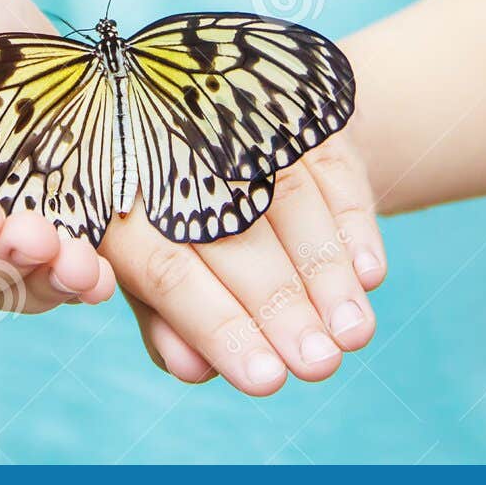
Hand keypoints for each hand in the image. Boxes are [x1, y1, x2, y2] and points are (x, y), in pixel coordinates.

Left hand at [103, 132, 387, 395]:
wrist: (197, 130)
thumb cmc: (168, 227)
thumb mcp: (145, 270)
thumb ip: (166, 322)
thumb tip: (193, 370)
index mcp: (116, 198)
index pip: (168, 271)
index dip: (218, 327)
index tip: (266, 380)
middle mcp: (169, 149)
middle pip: (234, 236)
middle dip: (282, 307)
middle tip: (320, 365)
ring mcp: (232, 120)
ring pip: (288, 198)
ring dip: (326, 271)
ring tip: (353, 333)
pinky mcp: (288, 104)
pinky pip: (327, 165)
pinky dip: (351, 221)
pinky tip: (369, 274)